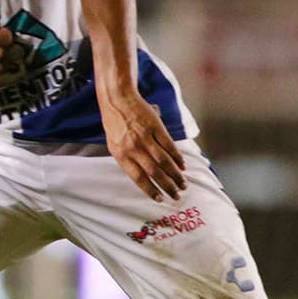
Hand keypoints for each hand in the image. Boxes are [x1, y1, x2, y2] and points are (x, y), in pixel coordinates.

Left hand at [99, 85, 186, 201]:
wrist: (117, 99)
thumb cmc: (114, 123)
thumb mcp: (114, 143)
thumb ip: (127, 159)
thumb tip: (143, 176)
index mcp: (121, 154)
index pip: (138, 178)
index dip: (151, 190)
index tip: (160, 199)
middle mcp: (133, 148)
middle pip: (154, 172)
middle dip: (168, 186)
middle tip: (177, 195)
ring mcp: (145, 138)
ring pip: (164, 162)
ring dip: (175, 175)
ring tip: (183, 184)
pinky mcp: (155, 127)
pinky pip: (169, 146)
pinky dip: (177, 158)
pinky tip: (182, 166)